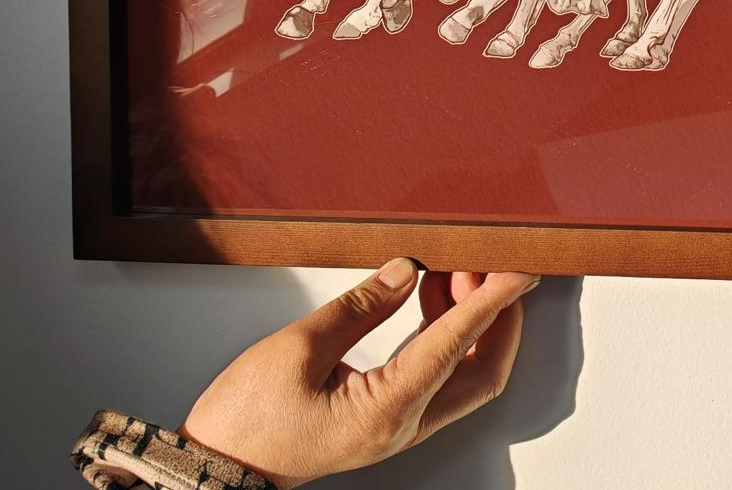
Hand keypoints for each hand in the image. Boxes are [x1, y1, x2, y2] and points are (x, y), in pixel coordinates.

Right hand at [180, 261, 537, 487]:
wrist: (214, 467)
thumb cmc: (244, 418)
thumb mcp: (299, 347)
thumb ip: (361, 305)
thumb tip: (407, 270)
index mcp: (387, 411)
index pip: (459, 345)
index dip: (493, 301)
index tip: (518, 268)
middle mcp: (402, 426)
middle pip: (481, 371)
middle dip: (495, 316)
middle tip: (485, 265)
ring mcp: (396, 427)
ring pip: (462, 375)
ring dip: (469, 323)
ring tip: (451, 271)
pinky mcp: (384, 420)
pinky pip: (434, 377)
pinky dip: (442, 336)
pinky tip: (426, 297)